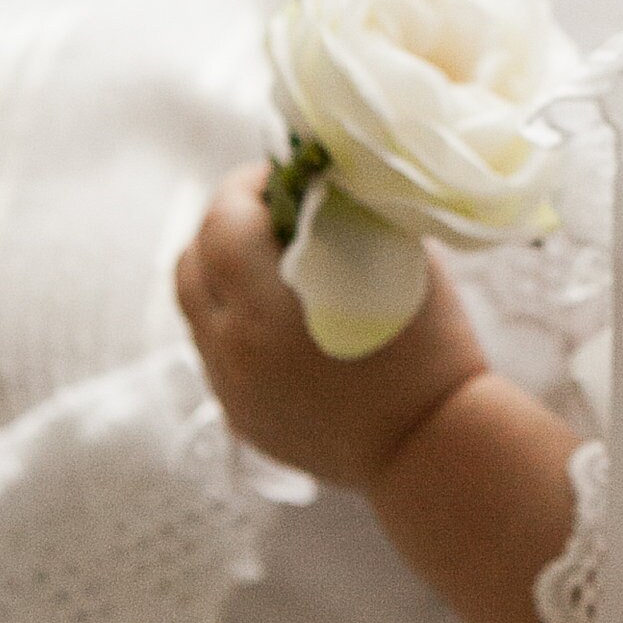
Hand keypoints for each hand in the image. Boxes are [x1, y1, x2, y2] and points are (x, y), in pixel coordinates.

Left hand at [176, 162, 487, 490]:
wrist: (431, 447)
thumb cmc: (428, 349)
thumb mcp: (395, 263)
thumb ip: (347, 218)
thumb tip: (320, 181)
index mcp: (264, 309)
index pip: (221, 223)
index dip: (243, 186)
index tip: (278, 174)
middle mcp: (232, 352)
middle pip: (191, 265)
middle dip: (224, 226)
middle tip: (270, 212)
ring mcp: (231, 391)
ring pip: (198, 312)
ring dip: (225, 276)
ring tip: (276, 265)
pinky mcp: (242, 418)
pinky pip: (219, 353)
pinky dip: (239, 322)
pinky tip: (286, 319)